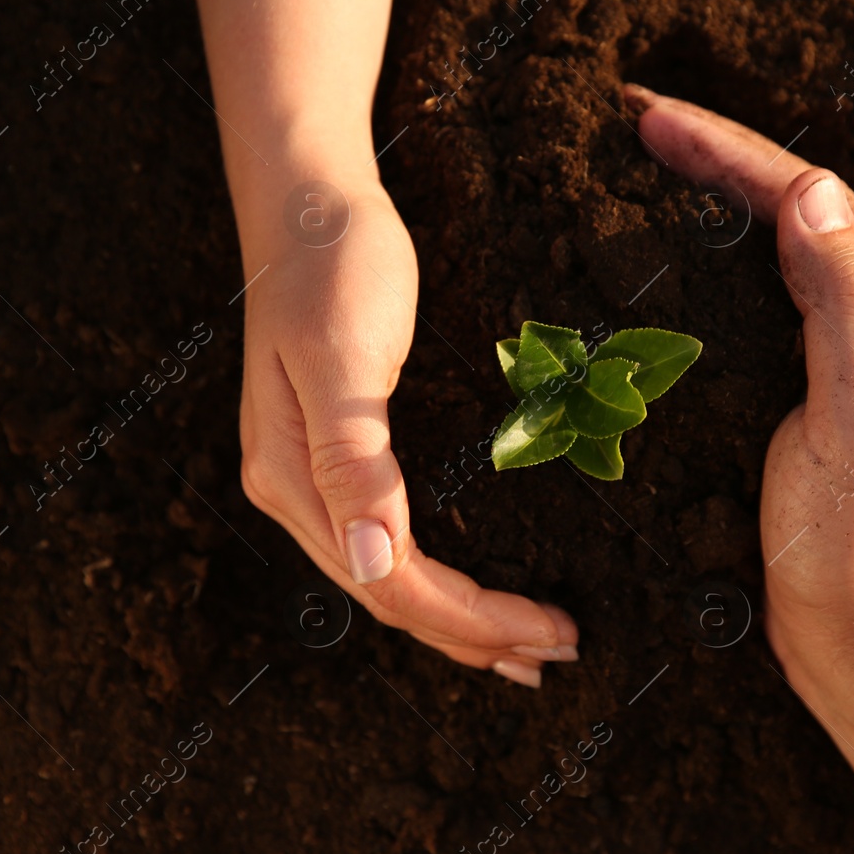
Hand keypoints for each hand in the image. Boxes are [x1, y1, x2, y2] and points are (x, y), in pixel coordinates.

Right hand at [235, 163, 577, 685]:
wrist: (310, 201)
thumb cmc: (335, 265)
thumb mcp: (346, 357)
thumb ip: (354, 460)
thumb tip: (373, 563)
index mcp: (292, 479)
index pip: (391, 583)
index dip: (472, 619)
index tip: (551, 629)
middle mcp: (294, 492)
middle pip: (391, 595)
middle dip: (476, 635)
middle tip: (561, 652)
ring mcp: (310, 477)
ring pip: (389, 578)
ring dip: (459, 621)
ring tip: (528, 648)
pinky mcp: (337, 454)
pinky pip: (391, 542)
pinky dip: (438, 580)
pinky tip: (472, 591)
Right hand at [628, 88, 853, 704]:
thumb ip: (845, 305)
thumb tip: (811, 192)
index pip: (820, 204)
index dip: (734, 156)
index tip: (654, 120)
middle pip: (801, 214)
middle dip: (719, 163)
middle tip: (635, 122)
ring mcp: (853, 358)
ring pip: (778, 254)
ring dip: (713, 205)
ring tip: (644, 166)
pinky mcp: (813, 394)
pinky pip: (762, 306)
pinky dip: (711, 269)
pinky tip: (668, 259)